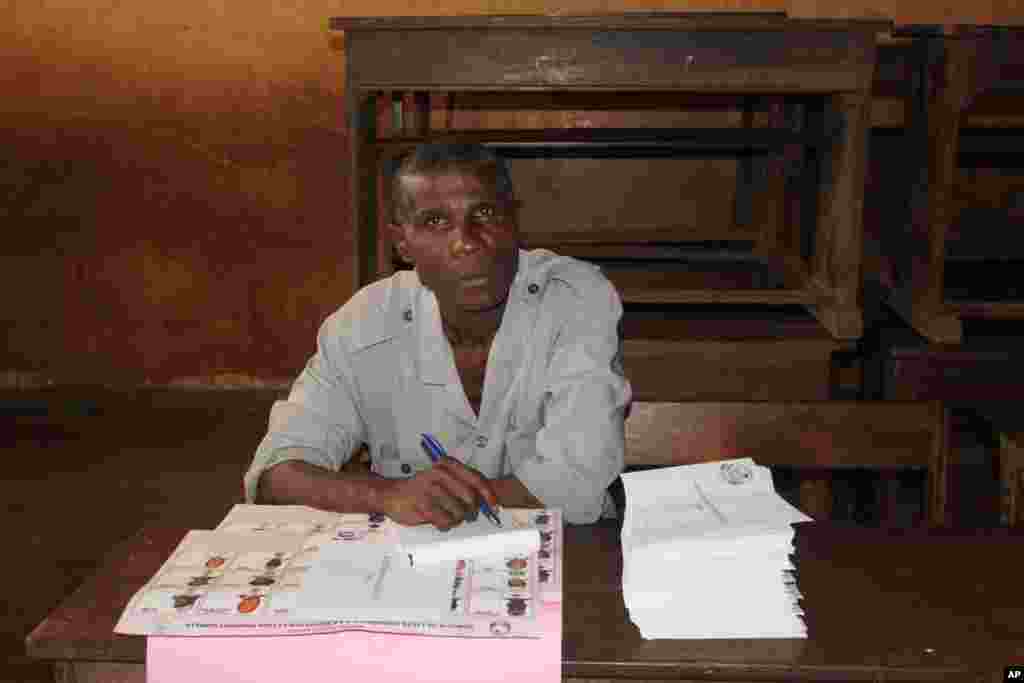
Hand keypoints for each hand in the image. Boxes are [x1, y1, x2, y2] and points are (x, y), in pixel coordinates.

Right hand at [382, 457, 498, 530]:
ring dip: (456, 518)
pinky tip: (439, 519)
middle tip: (466, 514)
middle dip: (471, 510)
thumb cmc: (421, 488)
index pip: (476, 479)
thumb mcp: (443, 479)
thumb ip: (463, 485)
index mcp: (447, 465)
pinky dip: (445, 524)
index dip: (488, 494)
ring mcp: (430, 489)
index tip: (494, 505)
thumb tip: (487, 500)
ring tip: (447, 515)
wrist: (391, 494)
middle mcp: (439, 474)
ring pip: (458, 512)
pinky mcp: (422, 504)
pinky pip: (445, 521)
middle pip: (470, 498)